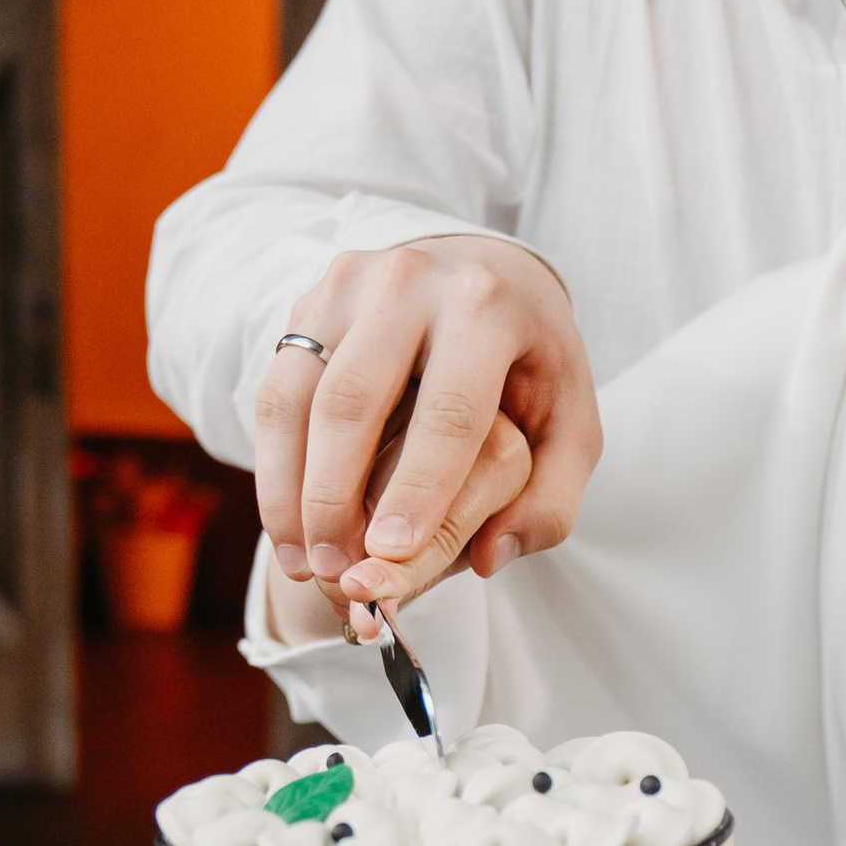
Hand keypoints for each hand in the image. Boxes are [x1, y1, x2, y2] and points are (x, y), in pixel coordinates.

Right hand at [253, 235, 598, 599]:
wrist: (485, 273)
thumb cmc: (530, 366)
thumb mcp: (571, 427)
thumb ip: (551, 502)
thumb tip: (491, 558)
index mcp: (486, 308)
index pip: (448, 409)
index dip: (419, 486)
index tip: (392, 554)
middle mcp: (410, 284)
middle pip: (354, 399)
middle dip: (337, 496)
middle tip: (337, 572)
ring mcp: (347, 288)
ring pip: (298, 397)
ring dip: (291, 491)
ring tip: (305, 565)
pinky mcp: (307, 305)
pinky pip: (275, 394)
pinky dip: (274, 468)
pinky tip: (287, 531)